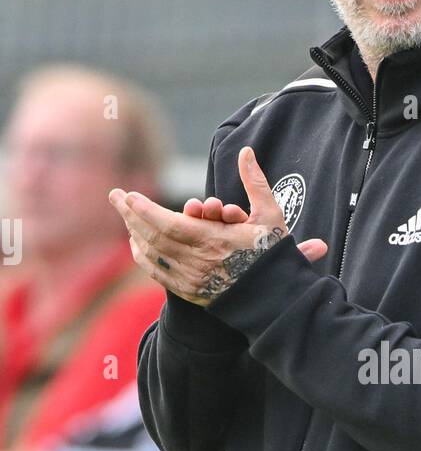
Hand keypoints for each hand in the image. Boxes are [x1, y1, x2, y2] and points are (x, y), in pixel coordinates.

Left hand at [108, 146, 327, 302]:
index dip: (145, 210)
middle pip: (152, 237)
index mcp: (215, 242)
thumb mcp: (270, 216)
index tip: (129, 195)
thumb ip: (255, 182)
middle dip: (130, 215)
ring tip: (125, 214)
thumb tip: (246, 152)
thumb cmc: (274, 255)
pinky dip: (143, 255)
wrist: (275, 299)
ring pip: (152, 254)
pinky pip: (157, 272)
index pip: (168, 225)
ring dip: (135, 232)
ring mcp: (191, 279)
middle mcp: (198, 262)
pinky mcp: (189, 291)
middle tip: (115, 196)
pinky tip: (136, 241)